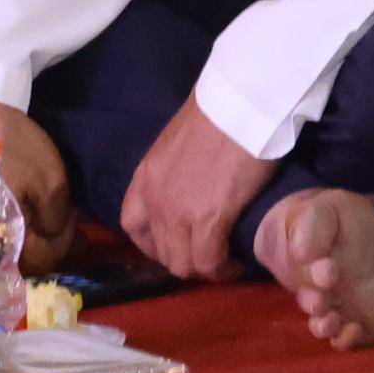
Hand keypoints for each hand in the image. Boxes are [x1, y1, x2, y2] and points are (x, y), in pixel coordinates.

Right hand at [0, 99, 76, 262]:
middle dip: (46, 244)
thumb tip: (50, 232)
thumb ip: (57, 218)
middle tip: (67, 226)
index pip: (40, 260)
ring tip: (48, 220)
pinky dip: (7, 228)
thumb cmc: (10, 147)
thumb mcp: (50, 181)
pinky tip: (22, 212)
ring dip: (27, 237)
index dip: (64, 244)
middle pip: (16, 260)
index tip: (78, 225)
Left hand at [117, 96, 274, 282]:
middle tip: (210, 255)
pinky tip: (237, 264)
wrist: (240, 103)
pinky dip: (223, 269)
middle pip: (161, 251)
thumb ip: (177, 169)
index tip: (177, 245)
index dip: (153, 244)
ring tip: (226, 263)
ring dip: (204, 269)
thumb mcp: (179, 143)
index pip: (133, 226)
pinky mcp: (209, 219)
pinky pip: (210, 261)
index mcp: (145, 178)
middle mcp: (155, 200)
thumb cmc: (219, 111)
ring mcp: (178, 212)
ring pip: (183, 264)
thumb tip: (195, 182)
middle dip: (185, 259)